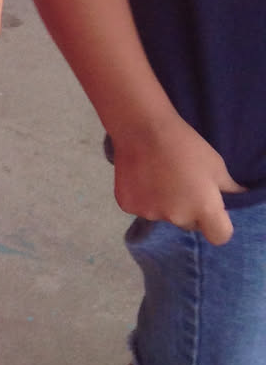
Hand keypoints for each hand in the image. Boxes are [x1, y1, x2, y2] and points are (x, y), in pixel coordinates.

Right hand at [110, 113, 242, 243]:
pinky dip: (143, 198)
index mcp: (204, 208)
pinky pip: (141, 208)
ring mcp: (150, 213)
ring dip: (164, 204)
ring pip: (164, 216)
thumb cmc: (185, 144)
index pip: (219, 236)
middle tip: (182, 184)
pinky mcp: (127, 206)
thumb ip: (228, 187)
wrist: (143, 128)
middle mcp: (177, 217)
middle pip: (190, 225)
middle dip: (189, 211)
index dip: (219, 226)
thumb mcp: (216, 164)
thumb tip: (237, 196)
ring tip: (158, 177)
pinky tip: (142, 177)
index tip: (213, 212)